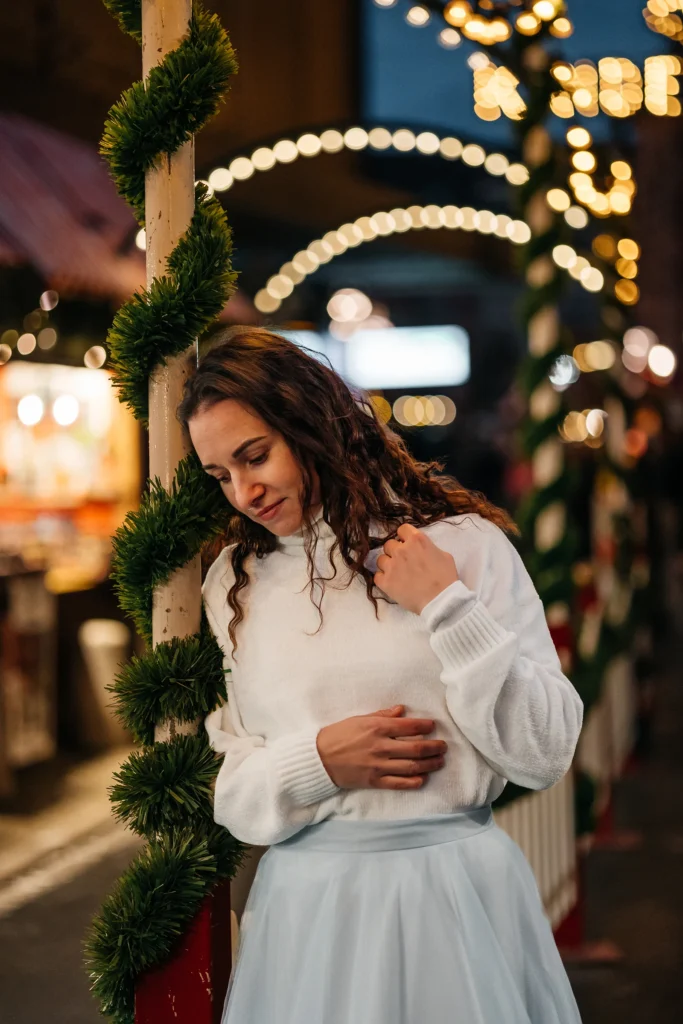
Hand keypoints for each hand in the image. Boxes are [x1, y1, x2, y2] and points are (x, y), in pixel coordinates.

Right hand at [316, 705, 447, 789]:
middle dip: (433, 747)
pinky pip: (399, 783)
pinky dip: (413, 781)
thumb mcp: (360, 719)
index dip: (425, 727)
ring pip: (411, 767)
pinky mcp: (374, 781)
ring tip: (439, 761)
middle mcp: (381, 747)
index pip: (409, 727)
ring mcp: (378, 766)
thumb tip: (402, 710)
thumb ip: (383, 715)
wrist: (320, 758)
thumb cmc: (339, 735)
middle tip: (443, 746)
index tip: (433, 726)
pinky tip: (423, 778)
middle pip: (415, 749)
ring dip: (429, 764)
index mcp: (377, 728)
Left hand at [373, 523, 458, 614]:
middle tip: (403, 561)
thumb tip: (421, 550)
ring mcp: (391, 566)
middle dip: (395, 551)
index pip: (402, 529)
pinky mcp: (385, 581)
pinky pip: (377, 575)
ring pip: (380, 559)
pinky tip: (391, 582)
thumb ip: (429, 548)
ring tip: (396, 573)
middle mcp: (401, 550)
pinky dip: (383, 578)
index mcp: (416, 540)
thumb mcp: (444, 555)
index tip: (406, 543)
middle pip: (389, 544)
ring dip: (387, 564)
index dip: (404, 537)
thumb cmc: (446, 578)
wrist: (440, 600)